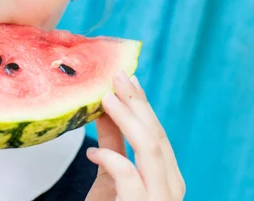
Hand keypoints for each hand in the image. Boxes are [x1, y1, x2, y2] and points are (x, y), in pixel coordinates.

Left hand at [85, 72, 185, 200]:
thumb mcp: (109, 173)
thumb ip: (111, 143)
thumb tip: (102, 107)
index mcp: (165, 176)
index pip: (156, 133)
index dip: (141, 103)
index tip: (125, 77)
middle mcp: (169, 187)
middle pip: (156, 136)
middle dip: (136, 103)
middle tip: (115, 76)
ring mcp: (159, 200)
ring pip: (151, 150)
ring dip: (128, 119)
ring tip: (105, 98)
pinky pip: (130, 178)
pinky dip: (112, 159)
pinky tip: (93, 152)